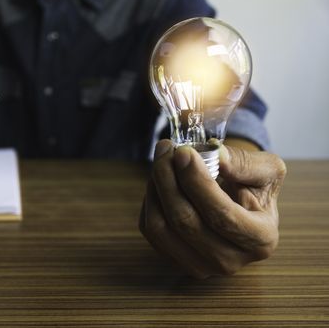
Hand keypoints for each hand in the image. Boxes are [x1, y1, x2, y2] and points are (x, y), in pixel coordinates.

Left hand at [139, 139, 286, 278]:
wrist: (243, 206)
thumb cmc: (254, 186)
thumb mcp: (266, 169)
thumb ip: (244, 163)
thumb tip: (217, 156)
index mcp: (261, 240)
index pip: (221, 215)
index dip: (197, 181)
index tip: (183, 152)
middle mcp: (230, 261)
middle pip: (185, 221)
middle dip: (168, 178)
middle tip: (165, 148)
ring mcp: (200, 266)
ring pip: (160, 227)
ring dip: (155, 187)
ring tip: (162, 160)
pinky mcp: (175, 261)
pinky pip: (149, 229)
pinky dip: (150, 200)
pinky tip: (159, 181)